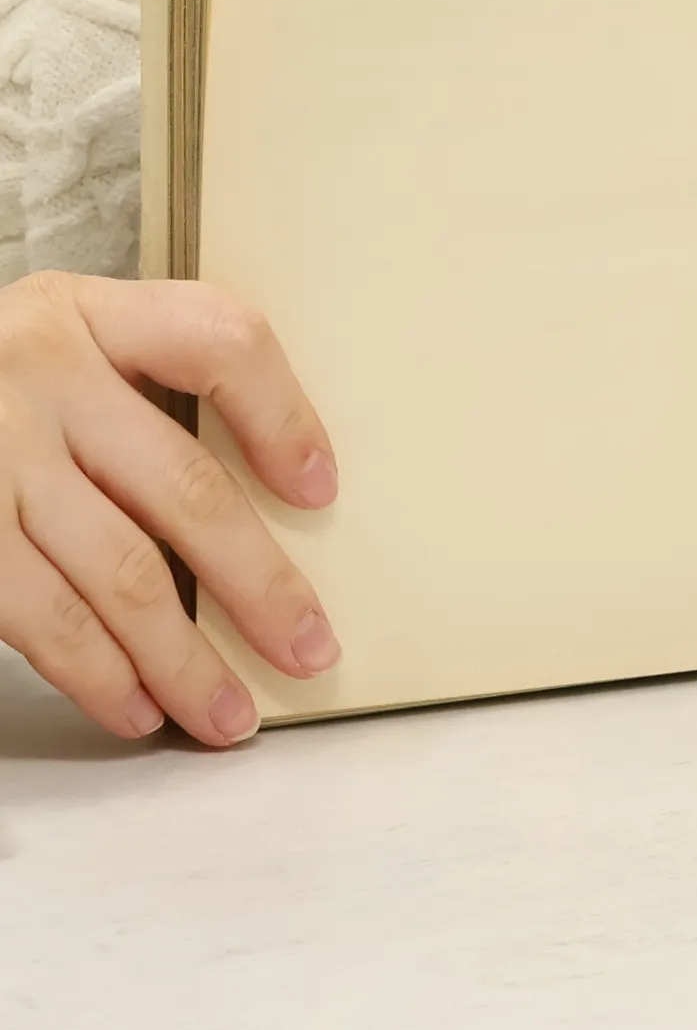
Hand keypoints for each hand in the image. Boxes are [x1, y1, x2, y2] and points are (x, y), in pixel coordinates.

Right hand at [0, 273, 337, 745]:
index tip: (322, 491)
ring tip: (230, 714)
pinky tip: (138, 706)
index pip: (219, 342)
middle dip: (259, 585)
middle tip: (310, 646)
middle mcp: (41, 373)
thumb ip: (146, 394)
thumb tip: (277, 501)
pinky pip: (44, 617)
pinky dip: (99, 674)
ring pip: (120, 572)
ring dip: (184, 659)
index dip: (282, 418)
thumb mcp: (65, 348)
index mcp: (91, 315)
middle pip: (186, 486)